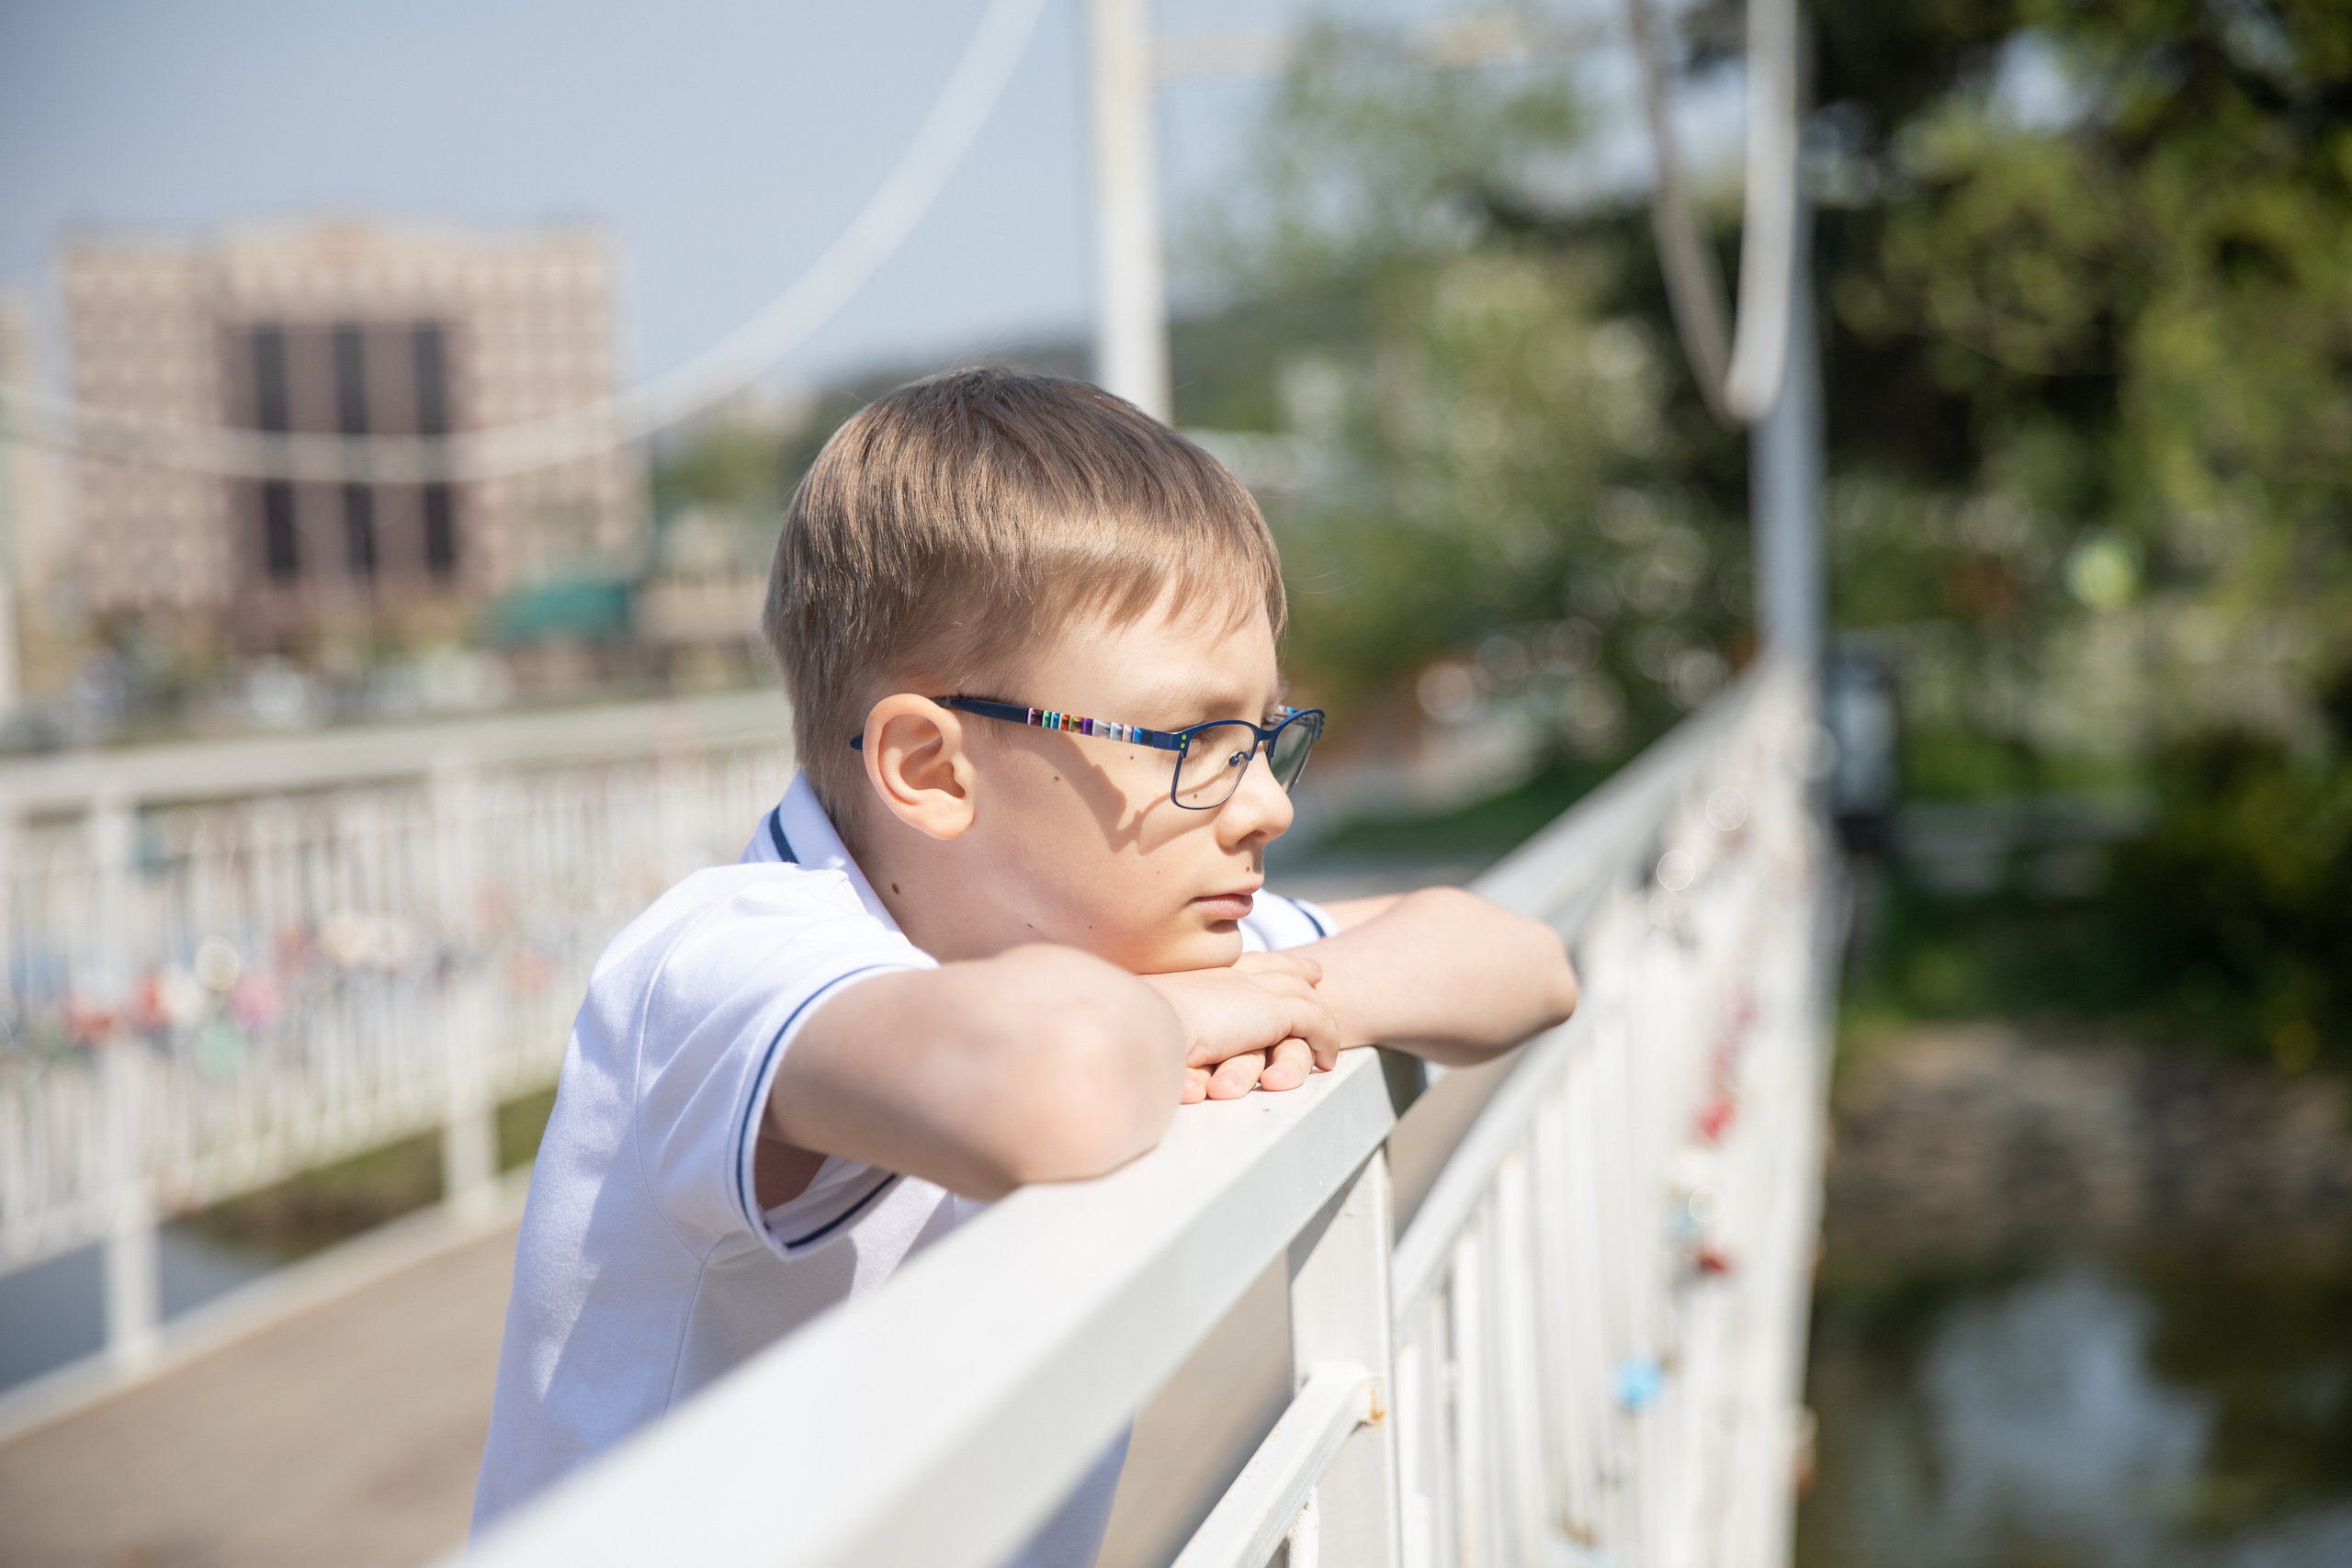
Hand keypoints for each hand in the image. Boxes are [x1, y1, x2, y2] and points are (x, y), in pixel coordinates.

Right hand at [1138, 951, 1337, 1102]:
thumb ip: (1161, 1025)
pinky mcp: (1275, 1012)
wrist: (1144, 1024)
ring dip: (1318, 1011)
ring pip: (1301, 994)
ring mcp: (1254, 990)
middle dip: (1296, 970)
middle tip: (1316, 974)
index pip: (1236, 963)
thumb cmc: (1132, 1030)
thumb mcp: (1146, 1020)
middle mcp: (1228, 975)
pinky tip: (1329, 1060)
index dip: (1256, 963)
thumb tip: (1149, 1042)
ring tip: (1328, 1031)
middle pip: (1275, 966)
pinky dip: (1328, 1040)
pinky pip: (1316, 1022)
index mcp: (1198, 975)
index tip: (1272, 964)